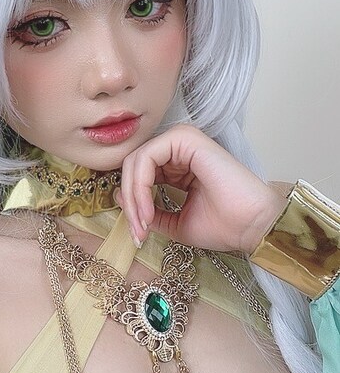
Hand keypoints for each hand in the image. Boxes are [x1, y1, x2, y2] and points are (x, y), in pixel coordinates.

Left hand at [116, 125, 285, 254]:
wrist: (253, 226)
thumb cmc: (224, 224)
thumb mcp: (174, 221)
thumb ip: (148, 209)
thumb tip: (119, 198)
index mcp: (177, 163)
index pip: (139, 175)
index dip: (132, 204)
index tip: (138, 234)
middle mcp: (178, 147)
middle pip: (133, 167)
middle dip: (130, 202)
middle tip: (137, 231)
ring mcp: (181, 139)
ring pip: (135, 162)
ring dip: (133, 197)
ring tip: (143, 223)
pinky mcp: (185, 138)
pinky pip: (145, 157)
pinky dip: (140, 186)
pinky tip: (148, 210)